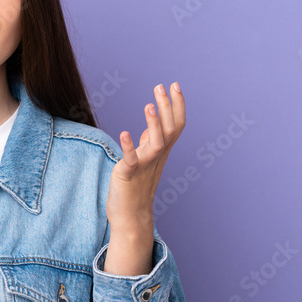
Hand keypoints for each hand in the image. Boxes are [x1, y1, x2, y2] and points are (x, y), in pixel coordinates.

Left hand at [106, 82, 185, 236]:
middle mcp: (157, 157)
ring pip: (156, 143)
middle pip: (169, 129)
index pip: (176, 125)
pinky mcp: (129, 174)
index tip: (175, 85)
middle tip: (161, 86)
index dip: (177, 105)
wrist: (131, 216)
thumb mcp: (145, 160)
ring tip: (148, 105)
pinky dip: (129, 147)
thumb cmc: (136, 186)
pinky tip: (124, 133)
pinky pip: (132, 160)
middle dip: (167, 107)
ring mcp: (144, 166)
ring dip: (154, 124)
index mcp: (161, 151)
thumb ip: (149, 143)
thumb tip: (150, 127)